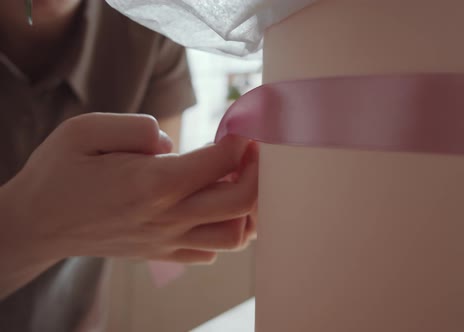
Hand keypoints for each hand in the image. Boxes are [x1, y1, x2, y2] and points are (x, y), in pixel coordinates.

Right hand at [0, 113, 257, 264]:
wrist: (37, 224)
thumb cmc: (59, 173)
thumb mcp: (84, 131)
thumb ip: (137, 129)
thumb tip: (171, 142)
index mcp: (153, 183)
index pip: (222, 161)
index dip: (242, 139)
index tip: (245, 124)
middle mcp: (167, 217)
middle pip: (242, 202)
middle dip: (260, 172)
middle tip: (255, 151)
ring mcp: (168, 240)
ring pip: (235, 236)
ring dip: (249, 208)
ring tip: (239, 181)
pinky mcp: (163, 254)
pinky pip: (212, 252)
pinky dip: (227, 231)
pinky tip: (215, 207)